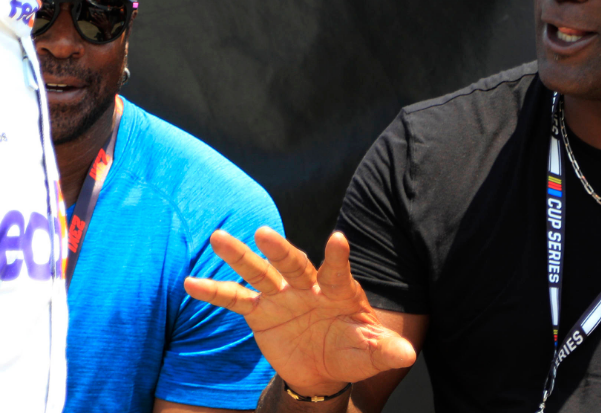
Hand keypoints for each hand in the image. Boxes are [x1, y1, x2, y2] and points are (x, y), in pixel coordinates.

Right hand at [184, 228, 416, 396]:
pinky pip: (234, 299)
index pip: (338, 270)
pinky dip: (214, 291)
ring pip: (258, 271)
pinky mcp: (258, 311)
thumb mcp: (370, 354)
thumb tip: (409, 354)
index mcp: (337, 290)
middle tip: (265, 233)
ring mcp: (280, 295)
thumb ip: (386, 350)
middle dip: (280, 249)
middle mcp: (306, 285)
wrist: (323, 368)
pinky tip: (191, 283)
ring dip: (239, 255)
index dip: (338, 256)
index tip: (338, 239)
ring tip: (217, 237)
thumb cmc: (352, 351)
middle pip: (292, 262)